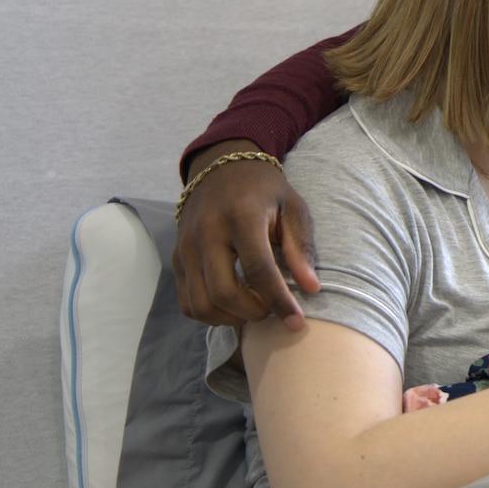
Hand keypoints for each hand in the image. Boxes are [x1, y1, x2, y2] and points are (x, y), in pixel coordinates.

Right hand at [172, 139, 318, 329]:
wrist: (221, 166)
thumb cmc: (265, 190)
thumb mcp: (292, 207)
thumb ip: (301, 247)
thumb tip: (311, 288)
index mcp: (241, 216)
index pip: (259, 270)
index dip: (279, 301)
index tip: (297, 321)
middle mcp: (207, 232)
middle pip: (224, 293)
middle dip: (253, 313)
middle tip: (273, 310)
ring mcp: (186, 247)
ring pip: (200, 304)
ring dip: (230, 318)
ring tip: (254, 308)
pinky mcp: (177, 258)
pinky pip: (187, 302)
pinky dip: (210, 314)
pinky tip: (233, 306)